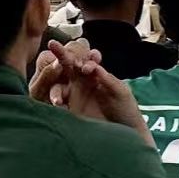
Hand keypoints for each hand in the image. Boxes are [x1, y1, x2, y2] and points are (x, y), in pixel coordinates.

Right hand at [30, 40, 151, 145]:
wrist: (125, 132)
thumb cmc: (125, 108)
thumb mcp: (120, 91)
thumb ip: (107, 79)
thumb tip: (92, 67)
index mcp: (94, 74)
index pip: (82, 59)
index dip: (78, 55)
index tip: (81, 65)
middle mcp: (81, 82)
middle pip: (67, 66)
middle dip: (60, 55)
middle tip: (53, 45)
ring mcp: (73, 96)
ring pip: (59, 85)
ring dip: (57, 87)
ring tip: (60, 97)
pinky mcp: (69, 111)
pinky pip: (58, 104)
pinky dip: (56, 102)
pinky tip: (58, 105)